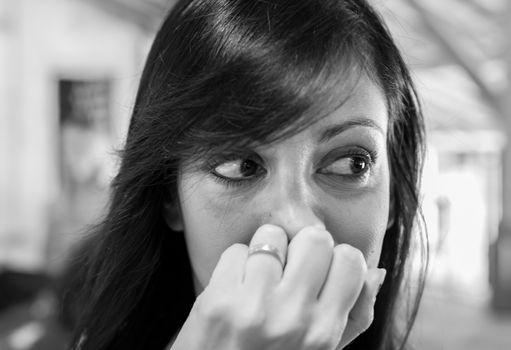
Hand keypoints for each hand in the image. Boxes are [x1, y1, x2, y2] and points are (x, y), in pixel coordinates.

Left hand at [170, 224, 385, 349]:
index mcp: (324, 331)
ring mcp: (254, 307)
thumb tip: (376, 272)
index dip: (334, 259)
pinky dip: (236, 264)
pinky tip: (235, 287)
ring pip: (272, 236)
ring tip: (259, 277)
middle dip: (301, 247)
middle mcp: (293, 317)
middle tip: (288, 269)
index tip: (319, 271)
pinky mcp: (218, 301)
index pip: (351, 260)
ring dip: (265, 251)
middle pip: (315, 238)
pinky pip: (236, 250)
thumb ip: (354, 316)